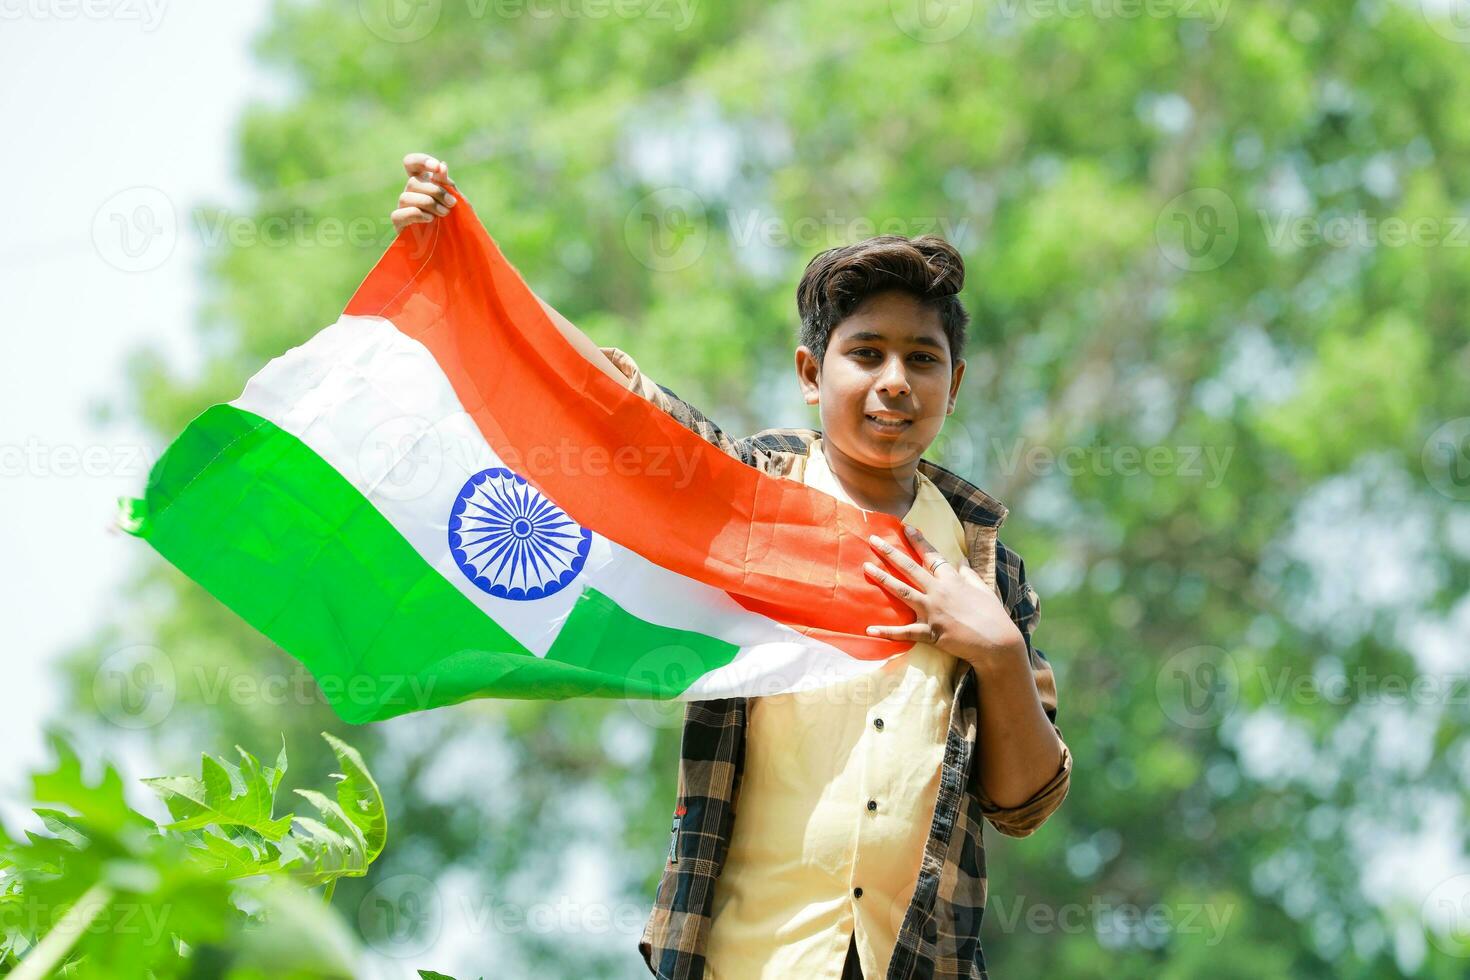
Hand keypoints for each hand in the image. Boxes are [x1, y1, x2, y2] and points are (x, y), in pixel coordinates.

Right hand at [391, 152, 458, 232]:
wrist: (452, 246)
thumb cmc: (453, 221)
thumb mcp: (454, 200)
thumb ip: (446, 184)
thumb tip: (441, 166)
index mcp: (422, 182)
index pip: (411, 163)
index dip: (421, 161)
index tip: (437, 168)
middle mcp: (410, 193)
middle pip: (413, 182)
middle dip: (435, 190)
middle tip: (451, 203)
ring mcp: (403, 208)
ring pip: (406, 197)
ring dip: (428, 203)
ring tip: (444, 213)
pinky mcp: (399, 223)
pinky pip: (400, 214)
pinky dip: (416, 214)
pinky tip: (430, 219)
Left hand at [863, 524, 1026, 668]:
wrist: (997, 641)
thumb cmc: (992, 615)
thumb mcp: (983, 589)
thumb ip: (969, 574)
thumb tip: (961, 561)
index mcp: (952, 580)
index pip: (932, 555)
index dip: (918, 541)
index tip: (905, 528)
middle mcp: (939, 591)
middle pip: (910, 568)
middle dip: (890, 553)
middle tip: (873, 541)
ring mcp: (932, 611)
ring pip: (902, 592)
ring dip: (882, 579)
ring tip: (866, 568)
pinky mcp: (931, 632)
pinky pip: (905, 632)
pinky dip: (887, 632)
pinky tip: (869, 630)